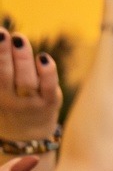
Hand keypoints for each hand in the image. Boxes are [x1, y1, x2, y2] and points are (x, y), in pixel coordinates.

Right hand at [0, 27, 60, 141]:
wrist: (27, 138)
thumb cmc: (7, 106)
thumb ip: (1, 73)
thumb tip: (0, 38)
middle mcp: (9, 100)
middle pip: (5, 75)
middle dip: (3, 53)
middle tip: (2, 33)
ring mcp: (30, 103)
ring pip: (26, 80)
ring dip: (23, 58)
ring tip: (19, 39)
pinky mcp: (50, 103)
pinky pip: (48, 87)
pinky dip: (47, 72)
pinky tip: (44, 57)